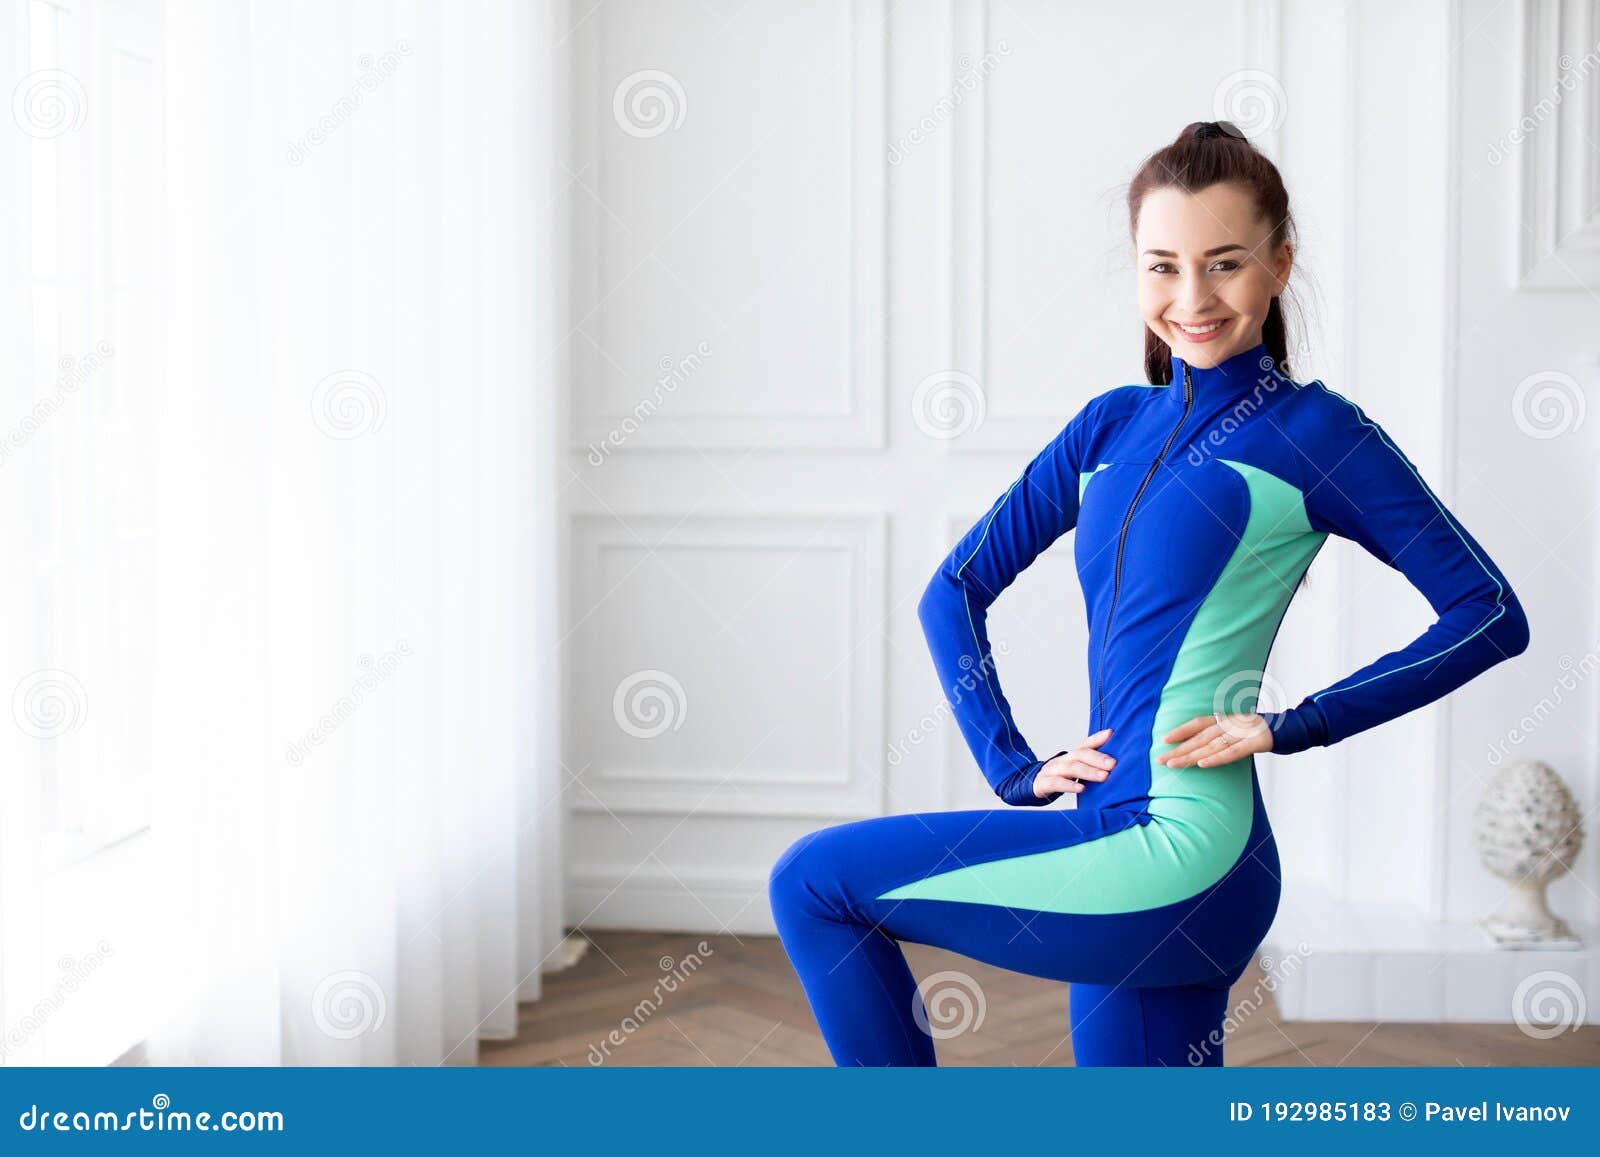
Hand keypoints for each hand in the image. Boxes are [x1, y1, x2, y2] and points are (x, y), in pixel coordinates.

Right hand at [1033, 727, 1115, 797]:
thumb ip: (1092, 762)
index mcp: (1071, 756)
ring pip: (1070, 768)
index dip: (1097, 738)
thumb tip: (1112, 753)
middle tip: (1113, 764)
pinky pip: (1056, 783)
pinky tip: (1081, 789)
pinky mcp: (1043, 783)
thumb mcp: (1075, 768)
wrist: (1034, 786)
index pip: (1085, 744)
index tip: (1111, 734)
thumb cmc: (1060, 777)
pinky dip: (1069, 785)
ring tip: (1104, 777)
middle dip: (1097, 758)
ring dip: (1088, 772)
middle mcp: (1062, 760)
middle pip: (1079, 754)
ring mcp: (1051, 770)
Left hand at [1157, 712, 1272, 767]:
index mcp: (1226, 720)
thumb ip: (1221, 737)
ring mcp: (1243, 732)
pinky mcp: (1256, 742)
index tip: (1163, 739)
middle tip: (1160, 759)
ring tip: (1174, 764)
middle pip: (1200, 738)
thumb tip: (1199, 748)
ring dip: (1191, 756)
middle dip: (1179, 749)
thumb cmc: (1260, 732)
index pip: (1198, 723)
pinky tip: (1202, 764)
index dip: (1181, 730)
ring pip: (1212, 746)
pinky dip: (1217, 758)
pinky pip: (1233, 752)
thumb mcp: (1238, 731)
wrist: (1291, 728)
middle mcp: (1231, 724)